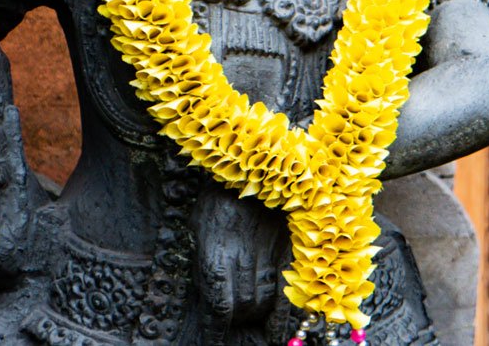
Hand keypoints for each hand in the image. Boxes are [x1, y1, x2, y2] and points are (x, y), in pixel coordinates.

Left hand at [192, 185, 285, 327]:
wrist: (250, 161)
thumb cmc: (218, 195)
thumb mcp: (198, 224)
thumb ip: (205, 260)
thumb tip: (214, 302)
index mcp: (216, 252)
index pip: (219, 306)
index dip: (216, 330)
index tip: (214, 341)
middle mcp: (244, 256)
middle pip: (242, 307)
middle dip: (238, 320)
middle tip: (236, 321)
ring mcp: (269, 252)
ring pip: (264, 300)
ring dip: (257, 314)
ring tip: (252, 315)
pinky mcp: (289, 246)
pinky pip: (287, 289)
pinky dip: (283, 316)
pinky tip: (277, 332)